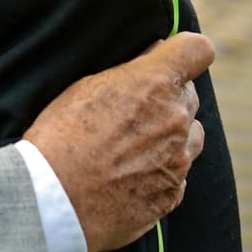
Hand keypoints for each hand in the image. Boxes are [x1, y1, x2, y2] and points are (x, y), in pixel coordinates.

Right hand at [22, 32, 214, 251]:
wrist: (53, 201)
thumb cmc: (58, 139)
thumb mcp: (82, 89)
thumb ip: (128, 72)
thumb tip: (155, 54)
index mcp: (154, 84)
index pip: (198, 50)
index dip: (185, 53)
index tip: (169, 60)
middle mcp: (176, 119)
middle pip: (188, 96)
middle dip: (166, 98)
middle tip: (130, 112)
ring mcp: (179, 160)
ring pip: (191, 136)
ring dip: (171, 136)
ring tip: (130, 148)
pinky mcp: (173, 195)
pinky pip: (178, 175)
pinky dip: (160, 172)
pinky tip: (126, 177)